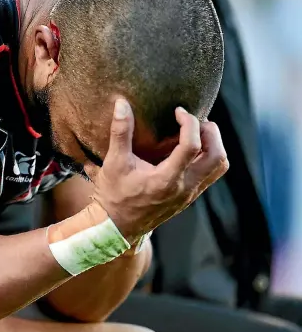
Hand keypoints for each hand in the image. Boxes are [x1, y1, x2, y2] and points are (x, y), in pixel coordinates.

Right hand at [88, 98, 228, 242]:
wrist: (116, 227)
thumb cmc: (113, 195)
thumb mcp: (114, 162)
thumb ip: (120, 132)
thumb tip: (122, 104)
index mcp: (166, 180)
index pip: (192, 146)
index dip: (189, 122)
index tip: (178, 111)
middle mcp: (184, 188)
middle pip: (217, 156)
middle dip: (210, 132)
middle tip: (192, 121)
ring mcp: (189, 195)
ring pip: (218, 167)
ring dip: (212, 145)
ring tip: (194, 132)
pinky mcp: (188, 197)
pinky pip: (209, 174)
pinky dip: (205, 157)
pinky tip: (186, 149)